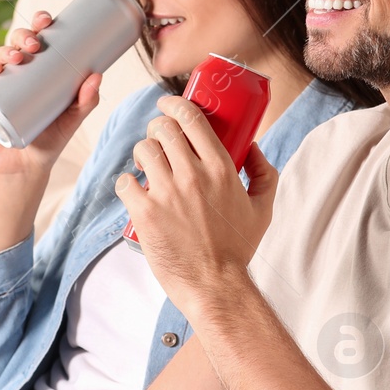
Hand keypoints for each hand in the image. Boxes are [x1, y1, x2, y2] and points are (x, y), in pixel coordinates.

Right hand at [0, 10, 102, 178]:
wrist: (27, 165)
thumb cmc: (52, 137)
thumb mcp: (73, 118)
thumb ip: (87, 100)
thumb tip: (97, 76)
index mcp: (40, 67)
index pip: (38, 37)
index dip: (40, 22)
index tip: (48, 19)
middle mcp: (19, 70)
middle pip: (18, 42)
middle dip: (24, 34)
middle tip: (36, 44)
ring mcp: (1, 82)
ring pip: (0, 55)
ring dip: (7, 49)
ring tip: (19, 58)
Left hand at [115, 94, 277, 313]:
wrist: (215, 285)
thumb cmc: (237, 249)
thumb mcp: (263, 208)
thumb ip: (264, 172)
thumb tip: (252, 146)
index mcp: (222, 169)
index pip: (192, 119)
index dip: (174, 104)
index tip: (167, 104)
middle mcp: (193, 176)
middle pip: (163, 129)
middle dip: (157, 128)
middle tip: (157, 140)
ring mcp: (167, 193)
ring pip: (143, 150)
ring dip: (142, 154)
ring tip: (147, 166)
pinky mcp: (145, 212)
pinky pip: (125, 181)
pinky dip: (127, 183)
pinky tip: (135, 191)